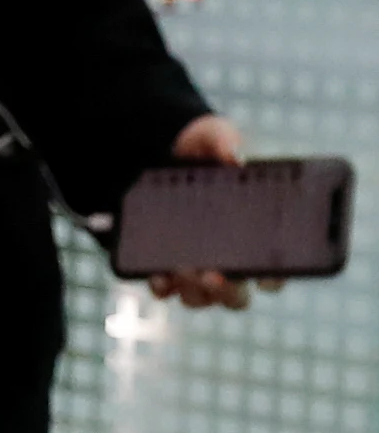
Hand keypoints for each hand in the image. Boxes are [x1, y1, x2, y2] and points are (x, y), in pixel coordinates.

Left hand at [148, 114, 266, 309]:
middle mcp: (229, 258)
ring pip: (202, 297)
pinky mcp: (165, 263)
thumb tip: (234, 157)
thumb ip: (225, 141)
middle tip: (213, 275)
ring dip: (194, 291)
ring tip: (183, 270)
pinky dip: (163, 286)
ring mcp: (197, 265)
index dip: (273, 278)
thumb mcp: (215, 136)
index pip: (274, 270)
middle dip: (228, 292)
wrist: (161, 149)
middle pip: (237, 295)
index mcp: (257, 234)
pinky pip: (166, 288)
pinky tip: (157, 275)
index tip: (264, 277)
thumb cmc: (203, 146)